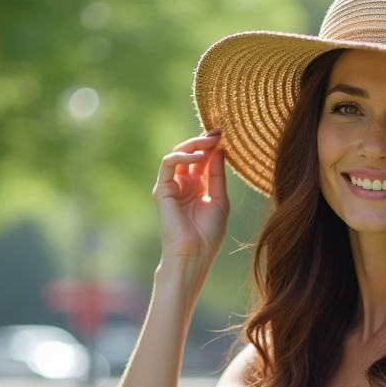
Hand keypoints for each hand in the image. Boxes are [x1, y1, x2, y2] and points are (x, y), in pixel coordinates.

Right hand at [152, 130, 229, 267]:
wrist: (194, 254)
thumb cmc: (208, 234)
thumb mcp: (219, 200)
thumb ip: (217, 175)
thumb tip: (219, 150)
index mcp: (198, 187)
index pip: (203, 159)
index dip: (212, 146)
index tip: (224, 133)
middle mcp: (184, 184)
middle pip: (190, 153)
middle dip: (203, 141)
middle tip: (217, 132)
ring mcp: (171, 186)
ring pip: (178, 154)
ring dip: (194, 145)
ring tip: (209, 141)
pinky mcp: (162, 189)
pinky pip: (167, 164)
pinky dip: (181, 156)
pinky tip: (197, 156)